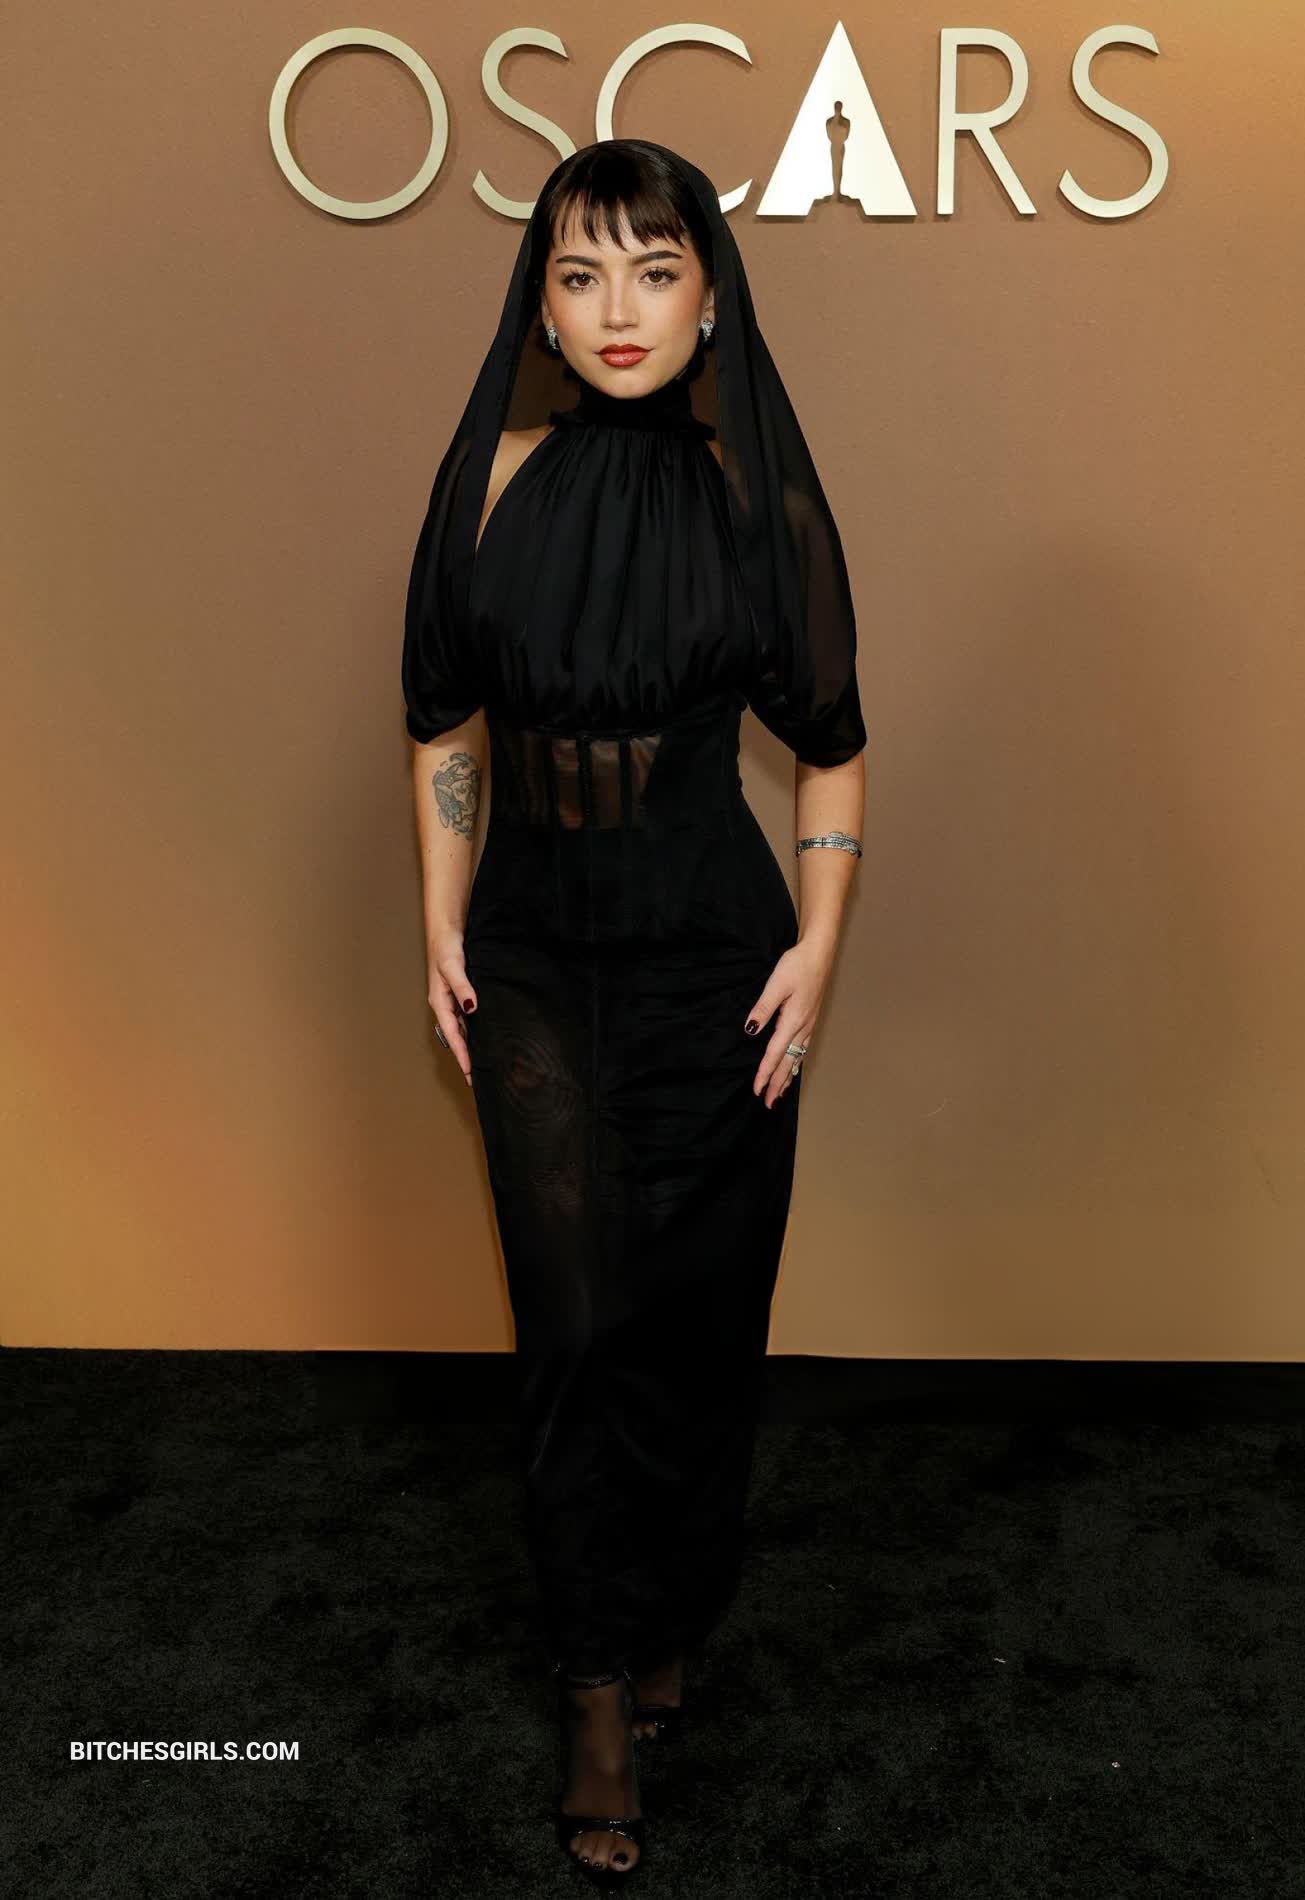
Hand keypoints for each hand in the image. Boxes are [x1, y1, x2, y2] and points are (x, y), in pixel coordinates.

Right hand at [428, 932, 477, 1086]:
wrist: (446, 929)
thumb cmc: (446, 946)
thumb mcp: (453, 965)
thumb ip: (463, 987)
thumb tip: (471, 1008)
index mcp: (440, 1001)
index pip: (453, 1034)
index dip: (462, 1054)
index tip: (470, 1072)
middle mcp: (446, 1004)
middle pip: (457, 1037)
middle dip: (466, 1058)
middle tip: (478, 1079)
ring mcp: (453, 1001)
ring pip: (463, 1030)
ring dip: (471, 1047)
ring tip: (482, 1065)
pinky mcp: (461, 994)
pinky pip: (468, 1019)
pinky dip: (475, 1032)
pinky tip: (484, 1038)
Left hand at [743, 931, 835, 1108]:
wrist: (819, 954)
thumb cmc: (797, 966)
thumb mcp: (776, 985)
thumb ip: (763, 1008)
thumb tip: (751, 1030)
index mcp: (792, 1021)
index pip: (775, 1054)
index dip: (765, 1074)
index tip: (757, 1090)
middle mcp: (802, 1027)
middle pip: (788, 1063)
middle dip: (777, 1084)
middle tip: (769, 1103)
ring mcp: (808, 1025)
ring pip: (797, 1058)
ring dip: (787, 1077)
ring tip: (780, 1094)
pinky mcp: (810, 1020)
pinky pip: (802, 1049)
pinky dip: (796, 1063)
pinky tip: (793, 1067)